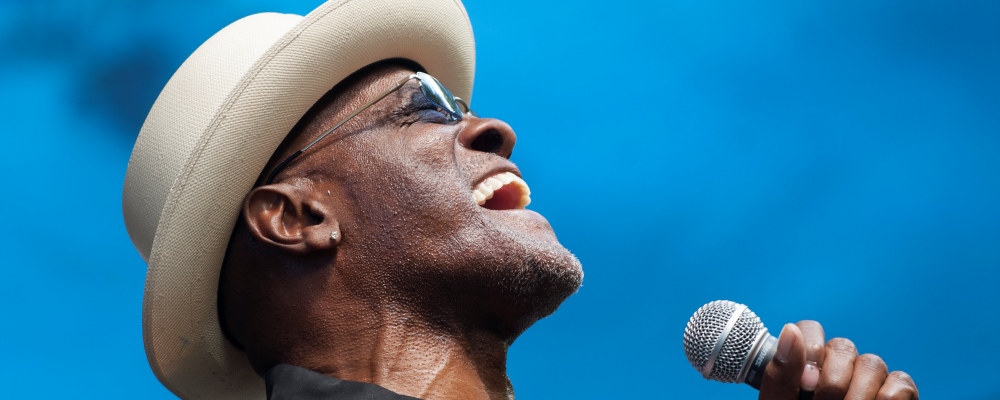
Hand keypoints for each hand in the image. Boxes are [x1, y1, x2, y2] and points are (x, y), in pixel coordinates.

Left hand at [758, 321, 917, 399]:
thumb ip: (781, 375)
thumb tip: (790, 330)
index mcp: (805, 367)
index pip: (809, 330)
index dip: (811, 346)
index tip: (805, 383)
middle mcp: (838, 368)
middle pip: (844, 346)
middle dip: (832, 380)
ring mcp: (869, 382)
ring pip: (872, 363)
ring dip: (857, 393)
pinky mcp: (898, 398)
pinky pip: (900, 382)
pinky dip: (887, 399)